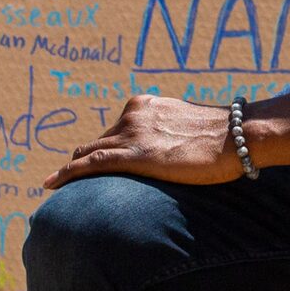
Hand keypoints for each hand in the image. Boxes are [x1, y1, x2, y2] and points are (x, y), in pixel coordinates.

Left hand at [43, 92, 238, 190]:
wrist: (239, 136)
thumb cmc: (227, 136)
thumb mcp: (192, 127)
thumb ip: (173, 134)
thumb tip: (177, 150)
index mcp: (147, 106)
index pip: (116, 128)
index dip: (104, 146)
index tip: (95, 159)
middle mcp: (133, 115)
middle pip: (99, 140)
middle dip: (86, 158)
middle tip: (77, 178)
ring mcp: (131, 134)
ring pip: (89, 153)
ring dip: (74, 169)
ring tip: (58, 184)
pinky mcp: (134, 156)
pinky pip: (89, 165)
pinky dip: (66, 174)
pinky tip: (50, 184)